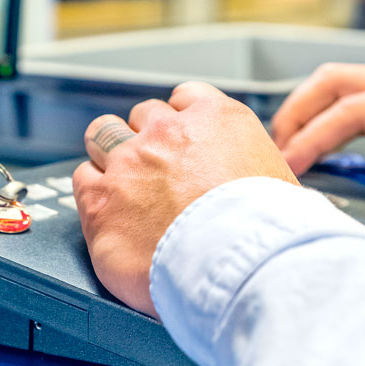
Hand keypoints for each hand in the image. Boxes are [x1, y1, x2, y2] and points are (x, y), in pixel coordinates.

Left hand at [73, 81, 296, 316]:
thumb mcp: (282, 182)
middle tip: (153, 171)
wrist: (240, 267)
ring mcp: (128, 163)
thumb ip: (254, 170)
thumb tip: (255, 187)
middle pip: (141, 116)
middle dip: (144, 139)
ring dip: (110, 156)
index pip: (187, 98)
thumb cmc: (270, 233)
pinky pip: (82, 180)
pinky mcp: (101, 201)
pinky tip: (106, 212)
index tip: (181, 138)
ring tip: (121, 185)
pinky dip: (92, 193)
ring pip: (102, 136)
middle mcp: (167, 133)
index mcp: (216, 119)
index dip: (180, 120)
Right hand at [271, 64, 364, 228]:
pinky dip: (329, 119)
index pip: (357, 108)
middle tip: (273, 152)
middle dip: (298, 111)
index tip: (289, 164)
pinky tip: (318, 147)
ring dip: (309, 111)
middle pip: (337, 80)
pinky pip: (358, 102)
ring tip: (287, 149)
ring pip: (342, 84)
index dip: (317, 135)